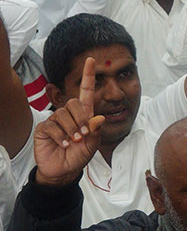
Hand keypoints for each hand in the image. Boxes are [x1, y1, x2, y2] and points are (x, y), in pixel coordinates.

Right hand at [33, 57, 106, 185]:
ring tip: (74, 141)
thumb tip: (98, 117)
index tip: (91, 60)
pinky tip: (64, 144)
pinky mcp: (44, 128)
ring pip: (63, 114)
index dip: (88, 76)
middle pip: (74, 103)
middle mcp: (68, 114)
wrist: (64, 170)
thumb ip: (97, 131)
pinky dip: (61, 136)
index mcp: (83, 114)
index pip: (85, 91)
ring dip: (71, 129)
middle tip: (84, 135)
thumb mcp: (93, 144)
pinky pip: (52, 126)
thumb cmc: (79, 155)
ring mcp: (55, 120)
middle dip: (81, 119)